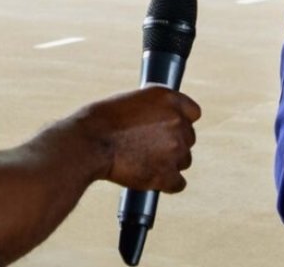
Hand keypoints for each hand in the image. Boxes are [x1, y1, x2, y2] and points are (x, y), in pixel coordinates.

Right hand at [79, 86, 200, 192]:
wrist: (90, 142)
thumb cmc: (104, 120)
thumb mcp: (135, 99)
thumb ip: (157, 107)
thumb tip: (166, 116)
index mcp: (171, 99)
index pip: (194, 113)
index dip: (181, 122)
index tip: (170, 129)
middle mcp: (178, 122)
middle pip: (189, 138)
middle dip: (173, 144)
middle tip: (150, 148)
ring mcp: (175, 149)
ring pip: (184, 161)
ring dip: (170, 164)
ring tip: (146, 162)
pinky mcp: (167, 174)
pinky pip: (178, 184)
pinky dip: (166, 184)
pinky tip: (153, 180)